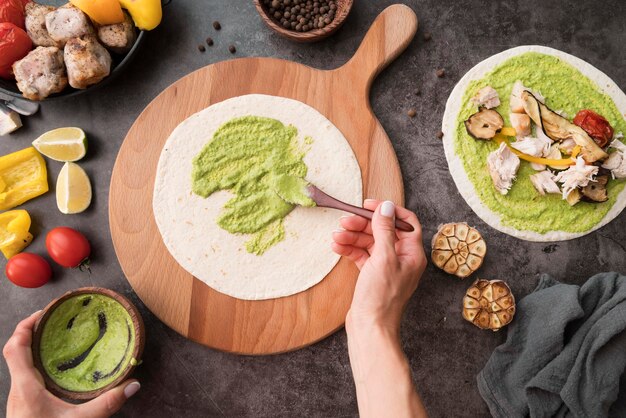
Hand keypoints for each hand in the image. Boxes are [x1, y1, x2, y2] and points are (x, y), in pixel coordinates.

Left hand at [3, 311, 140, 417]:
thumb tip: (132, 385)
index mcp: (26, 387)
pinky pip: (27, 380)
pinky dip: (38, 367)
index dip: (25, 326)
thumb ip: (106, 404)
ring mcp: (19, 401)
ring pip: (20, 367)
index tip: (44, 313)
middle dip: (32, 333)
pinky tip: (57, 371)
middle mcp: (18, 391)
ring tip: (57, 341)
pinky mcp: (24, 410)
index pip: (15, 348)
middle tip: (54, 322)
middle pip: (16, 353)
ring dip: (34, 350)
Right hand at [332, 199, 426, 332]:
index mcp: (412, 254)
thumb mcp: (383, 258)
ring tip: (336, 236)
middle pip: (383, 231)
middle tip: (345, 220)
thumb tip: (386, 206)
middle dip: (363, 224)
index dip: (388, 211)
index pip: (405, 222)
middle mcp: (402, 259)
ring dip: (353, 237)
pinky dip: (350, 249)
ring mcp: (386, 267)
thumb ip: (384, 230)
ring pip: (370, 242)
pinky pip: (362, 255)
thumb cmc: (381, 297)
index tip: (369, 205)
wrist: (370, 327)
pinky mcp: (372, 275)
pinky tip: (337, 246)